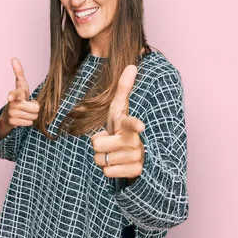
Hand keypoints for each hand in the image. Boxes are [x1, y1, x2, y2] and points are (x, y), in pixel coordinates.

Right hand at [0, 58, 39, 127]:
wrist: (9, 115)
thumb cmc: (18, 97)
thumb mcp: (20, 85)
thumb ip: (19, 72)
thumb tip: (14, 58)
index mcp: (15, 93)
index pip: (13, 94)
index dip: (12, 96)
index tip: (10, 97)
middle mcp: (12, 104)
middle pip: (35, 108)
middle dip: (34, 107)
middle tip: (28, 105)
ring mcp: (12, 113)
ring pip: (33, 116)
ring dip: (32, 115)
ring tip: (25, 111)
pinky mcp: (13, 123)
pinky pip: (30, 123)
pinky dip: (28, 121)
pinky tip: (22, 118)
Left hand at [91, 64, 145, 180]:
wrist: (134, 154)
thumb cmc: (122, 129)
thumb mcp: (119, 109)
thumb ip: (124, 88)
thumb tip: (132, 65)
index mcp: (130, 125)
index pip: (132, 123)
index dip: (135, 124)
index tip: (140, 126)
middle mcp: (135, 141)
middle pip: (97, 143)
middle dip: (98, 144)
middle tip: (110, 141)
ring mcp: (136, 158)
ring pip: (101, 159)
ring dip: (103, 157)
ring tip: (115, 152)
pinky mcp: (134, 172)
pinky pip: (107, 172)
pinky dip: (108, 170)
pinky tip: (118, 164)